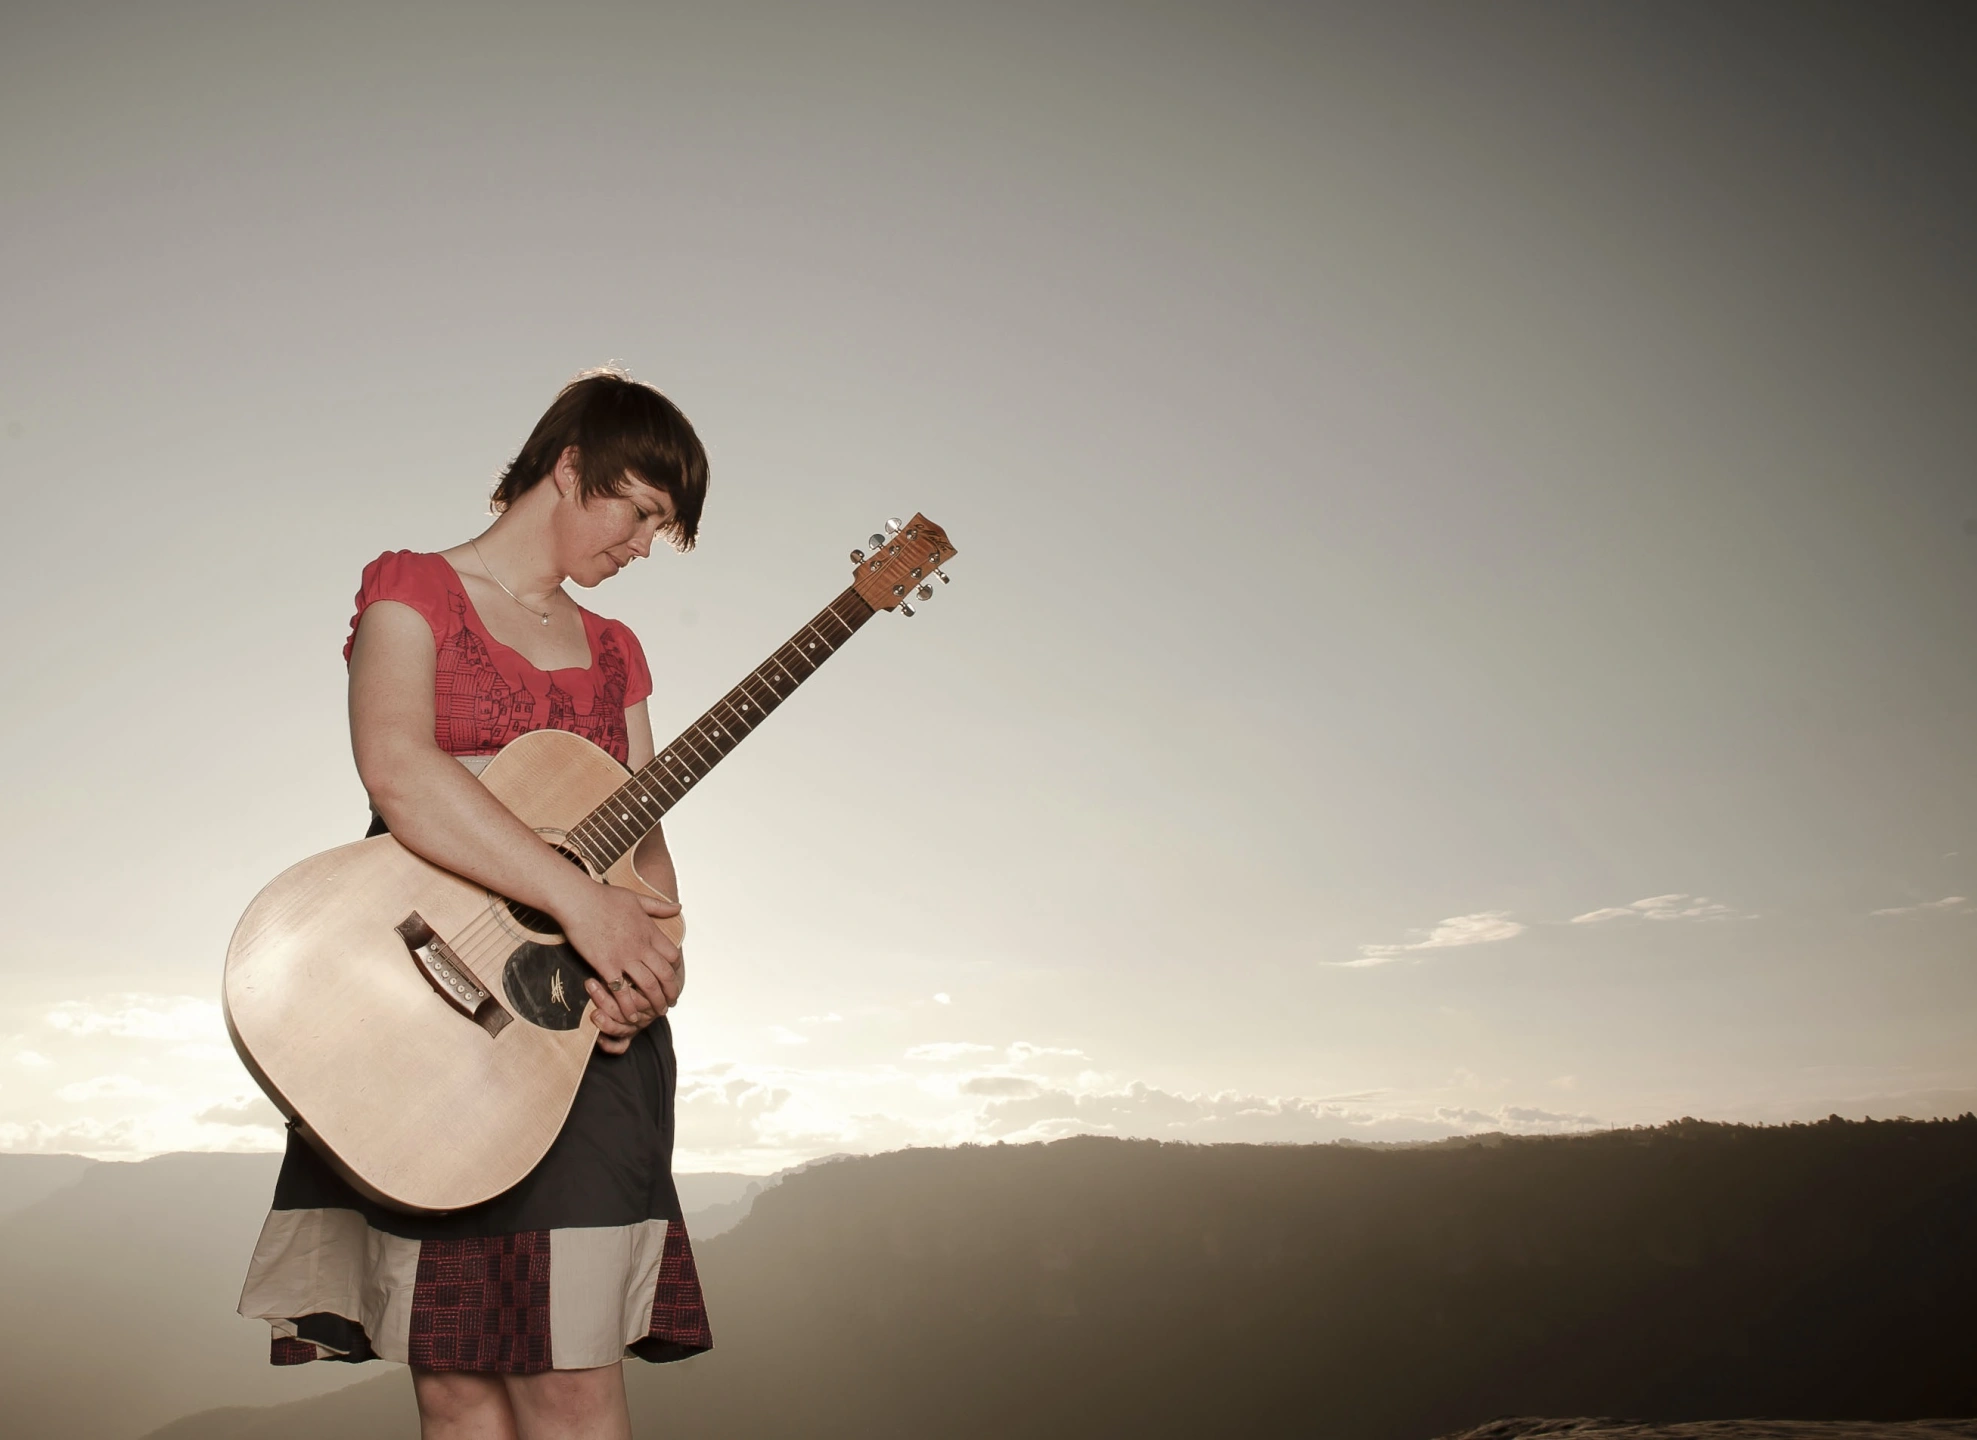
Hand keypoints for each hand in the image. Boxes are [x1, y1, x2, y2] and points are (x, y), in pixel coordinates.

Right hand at [557, 883, 683, 1054]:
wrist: (578, 900)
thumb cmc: (604, 897)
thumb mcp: (637, 898)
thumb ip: (659, 906)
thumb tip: (679, 907)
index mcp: (650, 931)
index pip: (673, 955)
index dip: (675, 970)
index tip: (673, 978)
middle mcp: (641, 946)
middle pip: (665, 975)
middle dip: (670, 992)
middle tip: (671, 1002)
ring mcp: (625, 957)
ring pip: (648, 986)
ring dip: (654, 1003)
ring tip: (655, 1013)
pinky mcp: (606, 966)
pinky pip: (622, 991)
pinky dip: (628, 1006)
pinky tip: (630, 1016)